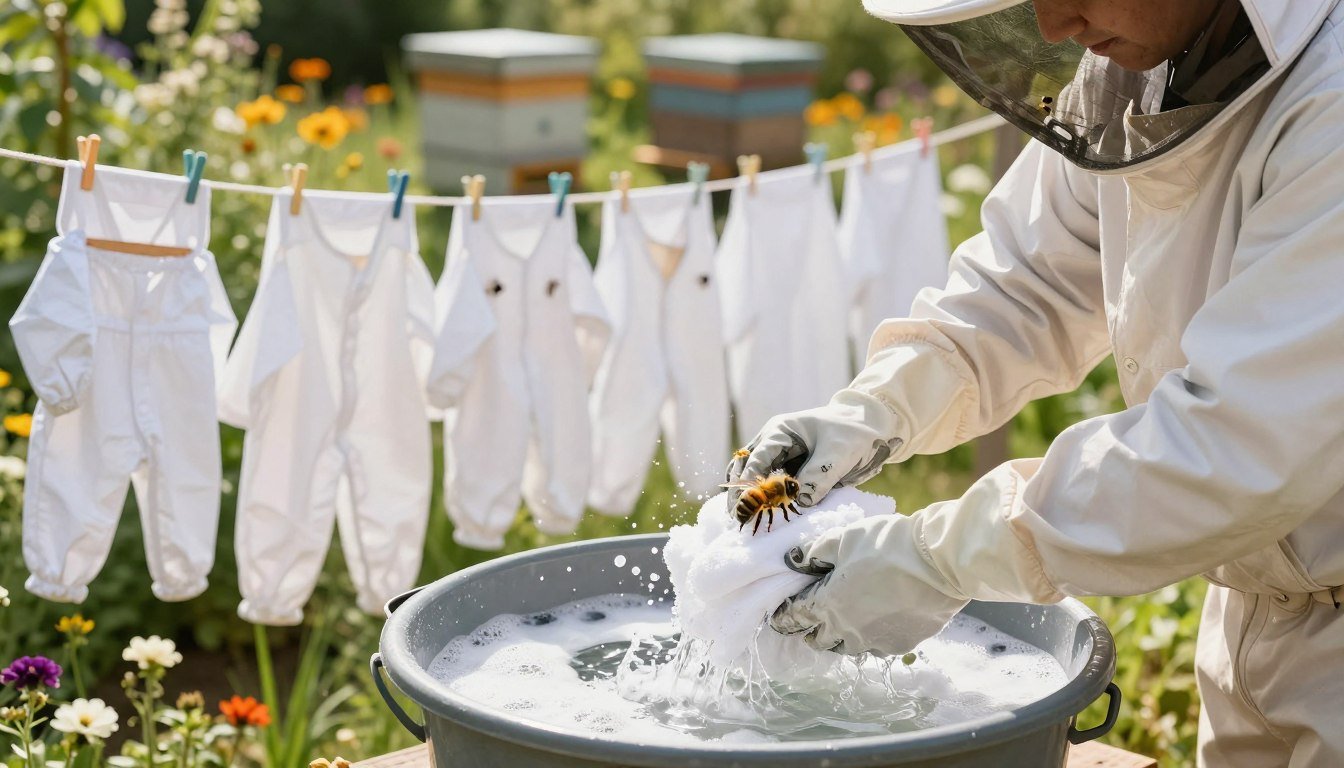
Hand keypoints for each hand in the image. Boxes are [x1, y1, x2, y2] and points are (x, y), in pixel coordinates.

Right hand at [726, 389, 904, 507]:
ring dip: (748, 496)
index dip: (751, 480)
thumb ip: (819, 476)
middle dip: (740, 491)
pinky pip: (770, 486)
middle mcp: (773, 443)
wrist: (870, 429)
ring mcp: (778, 457)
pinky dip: (764, 500)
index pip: (759, 456)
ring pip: (751, 476)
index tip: (748, 501)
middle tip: (737, 516)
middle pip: (745, 466)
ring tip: (742, 519)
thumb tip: (800, 502)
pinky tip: (761, 516)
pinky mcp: (788, 471)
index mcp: (781, 431)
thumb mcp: (838, 453)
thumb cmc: (854, 433)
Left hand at [768, 513, 967, 655]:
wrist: (940, 563)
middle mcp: (847, 631)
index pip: (796, 617)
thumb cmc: (888, 545)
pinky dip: (870, 638)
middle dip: (811, 631)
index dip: (784, 618)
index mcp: (828, 604)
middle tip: (811, 620)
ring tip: (843, 623)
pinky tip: (876, 624)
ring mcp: (875, 642)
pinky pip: (877, 647)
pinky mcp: (901, 645)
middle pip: (819, 640)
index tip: (778, 619)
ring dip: (840, 637)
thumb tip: (792, 561)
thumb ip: (814, 552)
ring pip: (848, 648)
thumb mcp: (844, 538)